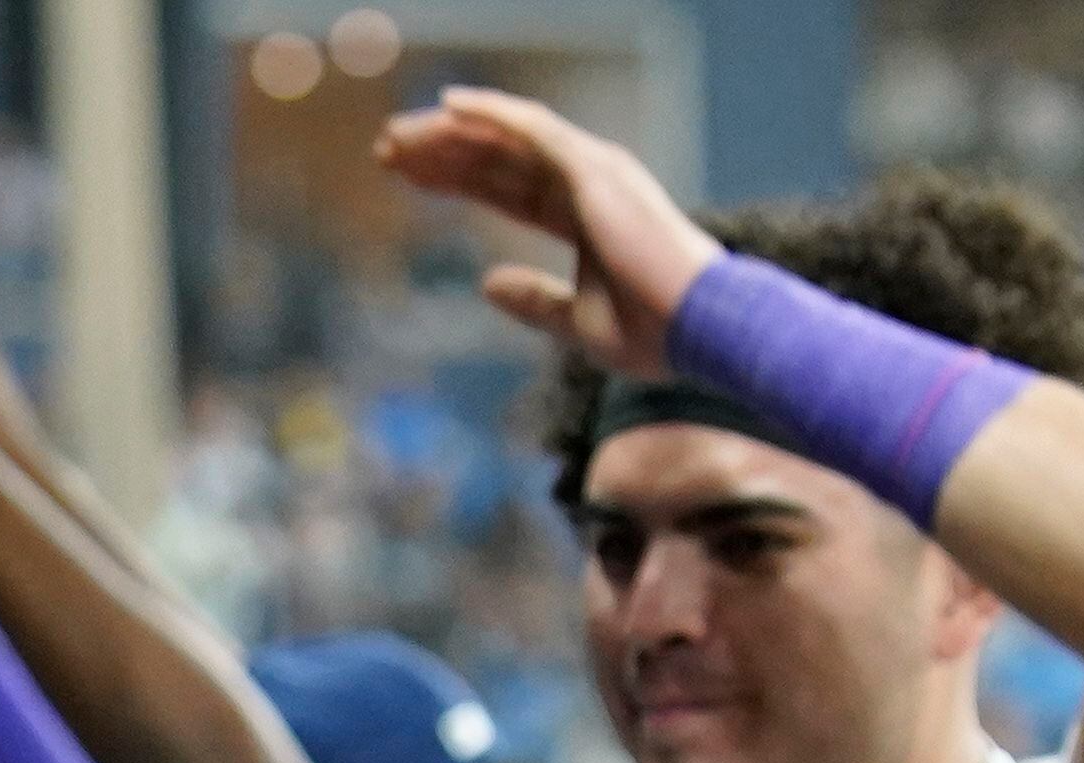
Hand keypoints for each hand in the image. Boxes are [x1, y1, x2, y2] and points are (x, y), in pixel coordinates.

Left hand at [375, 88, 721, 375]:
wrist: (699, 329)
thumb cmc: (652, 332)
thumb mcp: (578, 321)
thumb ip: (535, 301)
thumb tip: (486, 283)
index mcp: (584, 217)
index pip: (506, 190)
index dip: (456, 181)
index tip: (405, 180)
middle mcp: (587, 183)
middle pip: (497, 159)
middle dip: (440, 152)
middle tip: (384, 150)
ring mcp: (592, 171)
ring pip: (505, 138)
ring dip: (450, 132)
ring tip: (397, 135)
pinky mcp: (593, 168)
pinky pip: (531, 129)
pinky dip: (489, 114)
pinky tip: (446, 108)